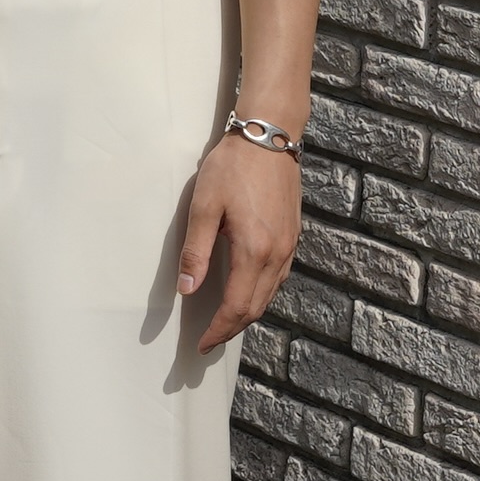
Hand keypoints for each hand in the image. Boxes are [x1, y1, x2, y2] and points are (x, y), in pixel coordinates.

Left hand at [177, 129, 303, 354]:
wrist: (270, 136)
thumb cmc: (232, 167)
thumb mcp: (204, 207)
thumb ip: (195, 252)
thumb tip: (187, 289)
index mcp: (254, 251)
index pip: (235, 306)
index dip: (218, 330)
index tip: (201, 344)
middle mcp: (277, 254)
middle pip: (255, 307)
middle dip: (232, 329)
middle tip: (210, 340)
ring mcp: (289, 246)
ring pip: (270, 295)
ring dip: (247, 314)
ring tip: (225, 323)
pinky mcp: (292, 235)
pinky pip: (278, 278)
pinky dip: (261, 295)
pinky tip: (247, 292)